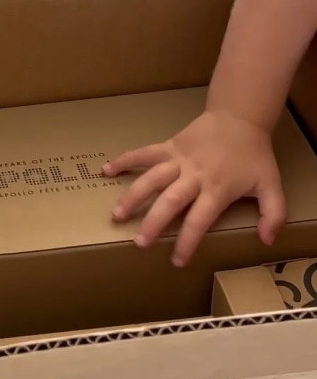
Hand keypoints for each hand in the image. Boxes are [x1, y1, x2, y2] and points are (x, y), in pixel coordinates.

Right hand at [104, 111, 286, 266]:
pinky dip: (125, 160)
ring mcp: (178, 159)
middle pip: (170, 201)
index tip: (176, 260)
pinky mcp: (169, 146)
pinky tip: (106, 170)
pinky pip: (144, 153)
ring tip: (117, 214)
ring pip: (151, 178)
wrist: (239, 118)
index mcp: (217, 189)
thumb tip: (266, 240)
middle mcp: (194, 176)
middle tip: (139, 243)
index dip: (187, 241)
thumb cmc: (254, 155)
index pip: (199, 220)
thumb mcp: (272, 186)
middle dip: (153, 223)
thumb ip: (273, 214)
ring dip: (133, 195)